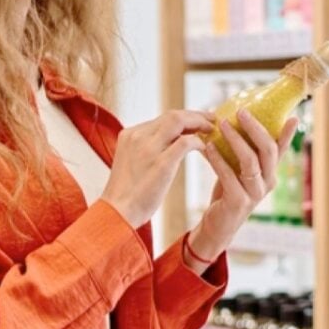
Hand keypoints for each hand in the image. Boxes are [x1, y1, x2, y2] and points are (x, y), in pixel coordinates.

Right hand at [100, 110, 217, 228]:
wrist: (116, 213)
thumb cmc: (125, 195)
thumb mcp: (131, 163)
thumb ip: (145, 150)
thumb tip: (167, 146)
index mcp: (129, 135)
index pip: (162, 119)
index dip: (183, 118)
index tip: (197, 122)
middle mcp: (138, 136)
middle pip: (172, 115)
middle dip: (195, 115)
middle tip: (211, 120)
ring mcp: (149, 148)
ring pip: (179, 121)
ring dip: (199, 122)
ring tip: (212, 129)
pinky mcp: (161, 163)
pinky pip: (186, 142)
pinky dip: (198, 142)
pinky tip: (205, 148)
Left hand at [189, 112, 297, 258]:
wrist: (217, 225)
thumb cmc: (227, 192)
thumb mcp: (238, 169)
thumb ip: (241, 152)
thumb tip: (230, 121)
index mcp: (270, 172)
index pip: (281, 149)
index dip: (287, 134)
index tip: (293, 117)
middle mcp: (267, 182)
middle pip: (268, 150)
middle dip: (255, 128)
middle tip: (241, 111)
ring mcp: (255, 193)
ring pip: (250, 161)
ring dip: (235, 139)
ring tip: (221, 124)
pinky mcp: (239, 202)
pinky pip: (229, 175)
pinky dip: (218, 159)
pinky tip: (208, 147)